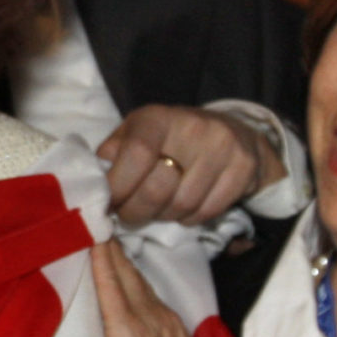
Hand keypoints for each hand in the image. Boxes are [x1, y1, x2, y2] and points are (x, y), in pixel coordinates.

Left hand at [98, 105, 280, 227]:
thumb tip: (93, 179)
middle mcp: (192, 126)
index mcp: (157, 117)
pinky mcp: (243, 167)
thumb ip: (113, 152)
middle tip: (131, 215)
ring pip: (182, 206)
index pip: (135, 156)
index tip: (110, 203)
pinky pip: (207, 211)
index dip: (119, 187)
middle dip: (137, 212)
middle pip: (158, 189)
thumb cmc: (171, 138)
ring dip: (165, 217)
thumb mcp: (137, 134)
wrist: (233, 131)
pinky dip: (190, 219)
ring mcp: (222, 146)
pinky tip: (186, 208)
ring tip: (160, 209)